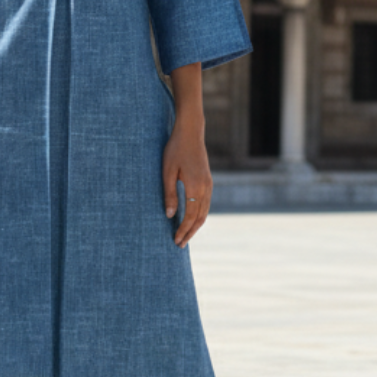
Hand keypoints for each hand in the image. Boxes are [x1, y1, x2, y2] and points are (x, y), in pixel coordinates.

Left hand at [162, 119, 211, 246]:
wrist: (191, 132)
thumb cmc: (175, 149)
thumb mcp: (167, 172)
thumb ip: (170, 194)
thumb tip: (170, 215)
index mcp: (195, 187)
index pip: (190, 216)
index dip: (183, 230)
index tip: (176, 240)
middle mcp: (206, 188)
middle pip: (200, 218)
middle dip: (190, 232)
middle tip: (179, 244)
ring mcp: (209, 185)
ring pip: (205, 212)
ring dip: (195, 226)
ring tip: (185, 235)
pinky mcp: (208, 181)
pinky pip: (206, 204)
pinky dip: (199, 215)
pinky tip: (190, 219)